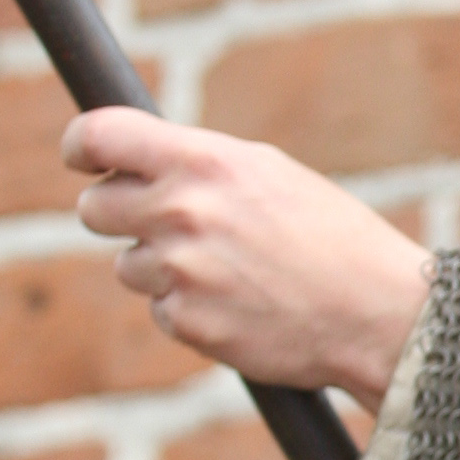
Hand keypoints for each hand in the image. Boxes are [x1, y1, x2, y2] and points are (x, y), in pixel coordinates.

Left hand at [63, 108, 429, 408]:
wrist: (379, 313)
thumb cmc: (334, 238)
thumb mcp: (271, 176)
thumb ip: (201, 166)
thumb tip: (141, 163)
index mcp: (205, 162)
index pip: (101, 136)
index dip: (81, 145)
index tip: (81, 156)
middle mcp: (183, 212)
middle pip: (94, 207)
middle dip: (117, 213)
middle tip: (163, 224)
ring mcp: (180, 271)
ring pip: (128, 265)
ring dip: (163, 268)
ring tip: (229, 272)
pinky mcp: (186, 323)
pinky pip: (162, 310)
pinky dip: (191, 309)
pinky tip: (241, 305)